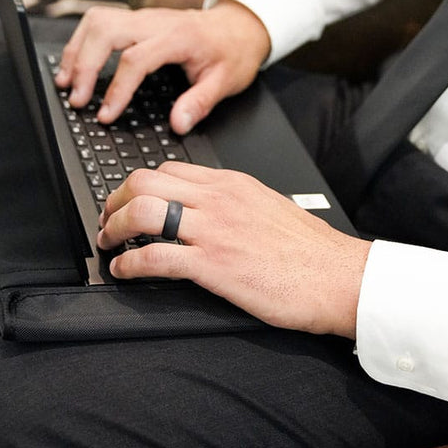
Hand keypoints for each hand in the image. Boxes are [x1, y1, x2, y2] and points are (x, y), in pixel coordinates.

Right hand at [53, 0, 270, 134]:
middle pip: (106, 31)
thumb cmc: (232, 52)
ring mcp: (143, 17)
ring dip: (76, 50)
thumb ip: (200, 103)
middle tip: (77, 99)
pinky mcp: (136, 19)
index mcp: (178, 37)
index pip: (136, 59)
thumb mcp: (226, 81)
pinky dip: (82, 42)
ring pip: (97, 21)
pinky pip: (100, 21)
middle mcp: (155, 22)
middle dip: (84, 65)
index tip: (106, 115)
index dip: (117, 89)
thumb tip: (178, 124)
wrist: (240, 25)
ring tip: (66, 82)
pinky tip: (74, 64)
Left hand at [97, 162, 371, 338]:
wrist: (338, 277)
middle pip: (145, 181)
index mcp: (233, 185)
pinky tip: (124, 271)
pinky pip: (154, 257)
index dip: (139, 185)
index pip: (170, 169)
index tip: (129, 201)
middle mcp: (219, 200)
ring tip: (109, 243)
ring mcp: (214, 230)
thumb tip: (210, 215)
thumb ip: (236, 205)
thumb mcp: (271, 208)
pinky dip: (128, 263)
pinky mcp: (212, 265)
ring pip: (143, 211)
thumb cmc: (312, 253)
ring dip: (115, 227)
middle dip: (115, 200)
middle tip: (108, 219)